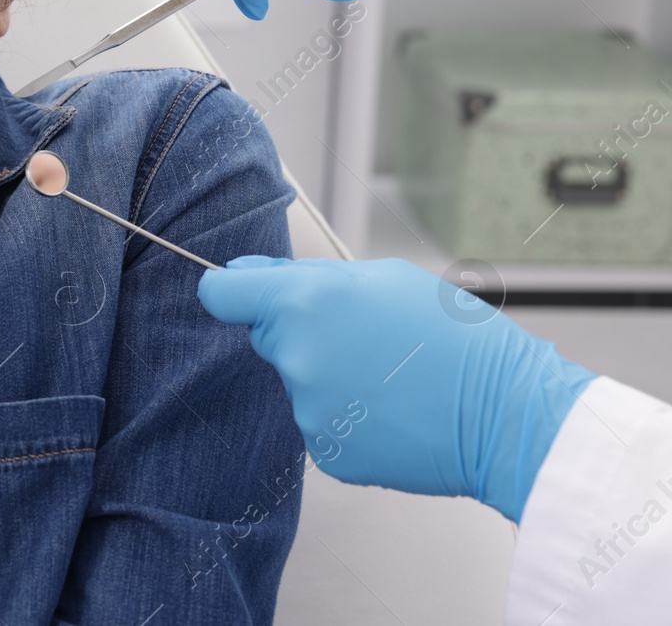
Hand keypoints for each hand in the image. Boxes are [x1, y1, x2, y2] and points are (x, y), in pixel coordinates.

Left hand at [197, 256, 593, 521]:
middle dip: (302, 334)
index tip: (243, 294)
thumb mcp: (382, 278)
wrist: (504, 412)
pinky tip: (390, 410)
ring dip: (328, 377)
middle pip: (268, 338)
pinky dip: (347, 418)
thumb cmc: (453, 337)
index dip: (232, 292)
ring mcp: (308, 410)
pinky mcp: (326, 451)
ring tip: (390, 377)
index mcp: (303, 303)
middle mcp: (296, 357)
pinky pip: (321, 424)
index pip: (221, 296)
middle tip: (366, 338)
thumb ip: (304, 276)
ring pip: (299, 383)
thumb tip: (243, 275)